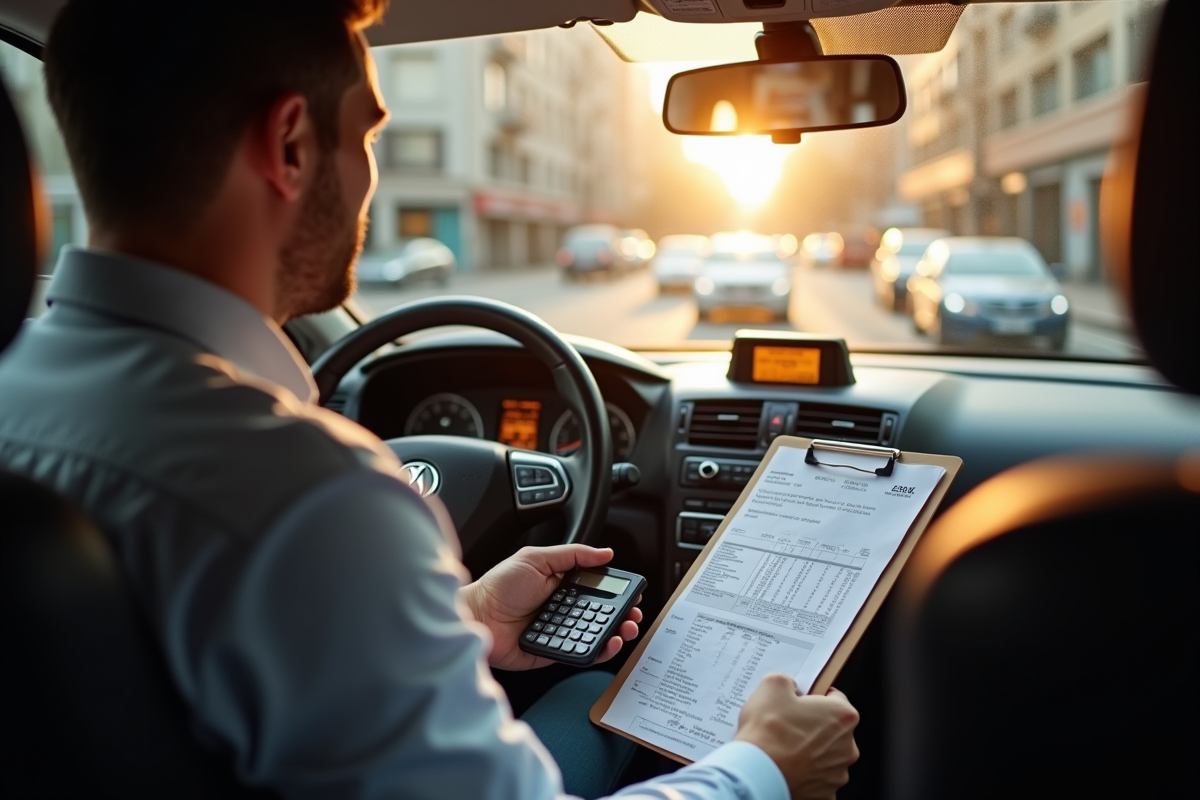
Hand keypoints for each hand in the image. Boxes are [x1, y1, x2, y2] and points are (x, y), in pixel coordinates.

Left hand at [459, 545, 642, 670]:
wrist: (476, 615)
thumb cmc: (498, 586)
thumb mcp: (536, 558)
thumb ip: (572, 555)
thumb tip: (605, 553)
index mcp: (561, 585)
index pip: (597, 589)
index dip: (616, 592)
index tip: (632, 593)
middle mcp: (562, 609)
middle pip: (601, 614)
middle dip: (622, 614)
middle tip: (634, 614)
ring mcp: (559, 631)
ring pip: (595, 634)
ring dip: (616, 632)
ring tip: (627, 629)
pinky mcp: (554, 652)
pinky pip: (581, 653)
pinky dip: (599, 651)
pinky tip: (609, 643)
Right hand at [733, 675, 859, 799]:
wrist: (756, 770)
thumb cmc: (768, 731)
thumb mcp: (772, 684)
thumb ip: (788, 681)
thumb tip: (788, 688)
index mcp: (843, 716)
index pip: (835, 699)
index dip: (815, 697)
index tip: (801, 702)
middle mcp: (847, 746)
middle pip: (832, 730)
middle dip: (813, 726)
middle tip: (788, 724)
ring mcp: (837, 773)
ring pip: (826, 756)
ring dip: (810, 752)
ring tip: (783, 747)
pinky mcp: (824, 794)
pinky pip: (817, 780)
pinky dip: (805, 774)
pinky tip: (788, 767)